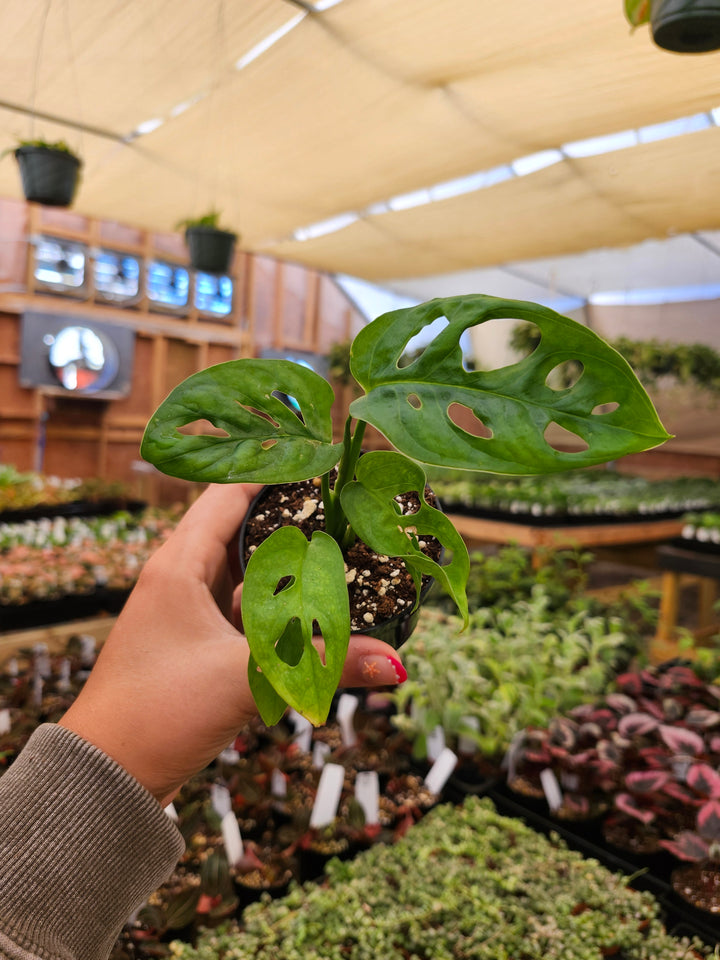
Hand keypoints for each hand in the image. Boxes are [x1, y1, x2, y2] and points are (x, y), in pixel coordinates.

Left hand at [60, 483, 406, 805]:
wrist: (106, 778)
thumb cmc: (155, 714)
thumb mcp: (243, 680)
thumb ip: (320, 667)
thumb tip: (393, 664)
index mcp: (179, 565)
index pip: (229, 493)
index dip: (273, 470)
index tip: (321, 459)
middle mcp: (181, 579)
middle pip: (242, 529)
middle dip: (292, 518)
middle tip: (345, 507)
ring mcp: (187, 613)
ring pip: (246, 574)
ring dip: (286, 566)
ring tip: (338, 549)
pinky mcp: (196, 645)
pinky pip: (244, 610)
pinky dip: (277, 607)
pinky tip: (311, 610)